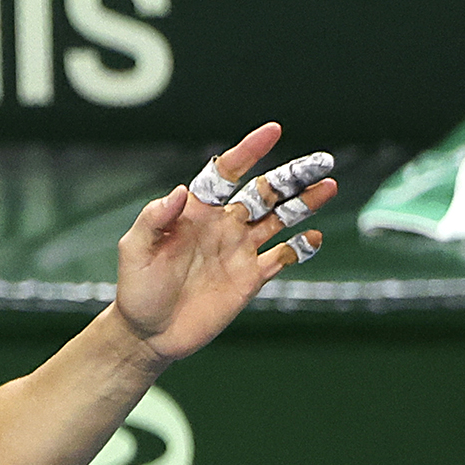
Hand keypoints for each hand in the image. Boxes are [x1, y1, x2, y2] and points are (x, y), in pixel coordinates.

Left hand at [114, 122, 337, 362]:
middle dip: (292, 176)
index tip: (273, 131)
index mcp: (196, 212)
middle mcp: (223, 226)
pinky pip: (283, 257)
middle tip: (322, 161)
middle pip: (264, 192)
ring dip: (305, 203)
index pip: (226, 173)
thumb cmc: (136, 290)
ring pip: (280, 219)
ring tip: (329, 187)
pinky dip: (301, 247)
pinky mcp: (250, 278)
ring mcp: (239, 250)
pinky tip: (313, 237)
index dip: (248, 151)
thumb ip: (153, 220)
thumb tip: (179, 191)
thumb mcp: (135, 251)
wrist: (148, 333)